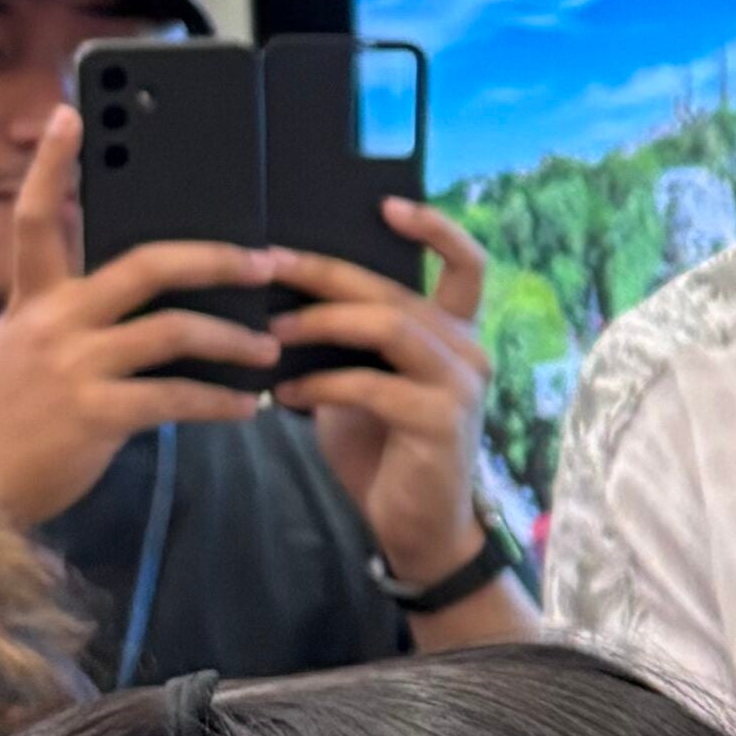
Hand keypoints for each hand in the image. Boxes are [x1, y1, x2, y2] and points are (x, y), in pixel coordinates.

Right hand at [0, 101, 284, 526]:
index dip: (51, 164)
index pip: (34, 217)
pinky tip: (249, 406)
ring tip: (270, 349)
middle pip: (142, 266)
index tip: (70, 111)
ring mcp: (71, 367)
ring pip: (171, 331)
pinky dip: (220, 400)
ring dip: (232, 338)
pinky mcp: (93, 415)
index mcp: (32, 301)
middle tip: (263, 260)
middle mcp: (51, 323)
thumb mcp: (17, 352)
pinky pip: (174, 397)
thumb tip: (128, 297)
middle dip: (212, 259)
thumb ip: (61, 317)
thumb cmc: (3, 423)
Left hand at [281, 201, 514, 597]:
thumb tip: (281, 300)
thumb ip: (346, 344)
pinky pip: (370, 384)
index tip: (386, 205)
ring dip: (320, 323)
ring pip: (387, 326)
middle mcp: (468, 350)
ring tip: (269, 331)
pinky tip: (281, 391)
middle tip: (268, 266)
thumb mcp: (364, 384)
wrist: (419, 530)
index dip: (433, 228)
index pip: (466, 264)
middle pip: (394, 290)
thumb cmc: (387, 453)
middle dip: (324, 274)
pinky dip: (319, 383)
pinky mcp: (440, 421)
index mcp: (454, 334)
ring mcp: (460, 384)